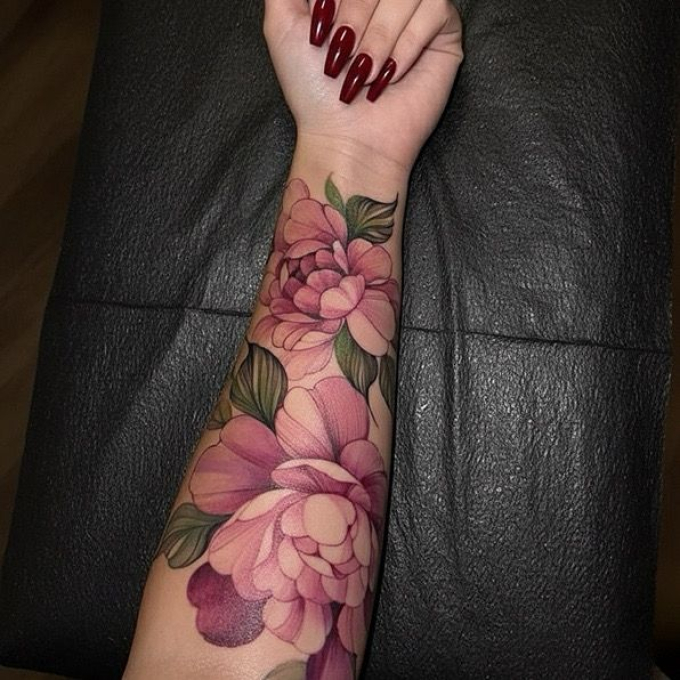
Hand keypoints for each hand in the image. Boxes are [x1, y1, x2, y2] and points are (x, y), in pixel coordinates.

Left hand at [263, 0, 463, 174]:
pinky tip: (392, 74)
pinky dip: (408, 43)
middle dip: (354, 14)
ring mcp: (416, 13)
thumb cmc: (314, 92)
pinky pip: (435, 9)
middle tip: (342, 55)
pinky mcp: (444, 34)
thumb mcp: (281, 25)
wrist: (345, 138)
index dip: (337, 2)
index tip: (322, 31)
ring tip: (365, 72)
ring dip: (379, 35)